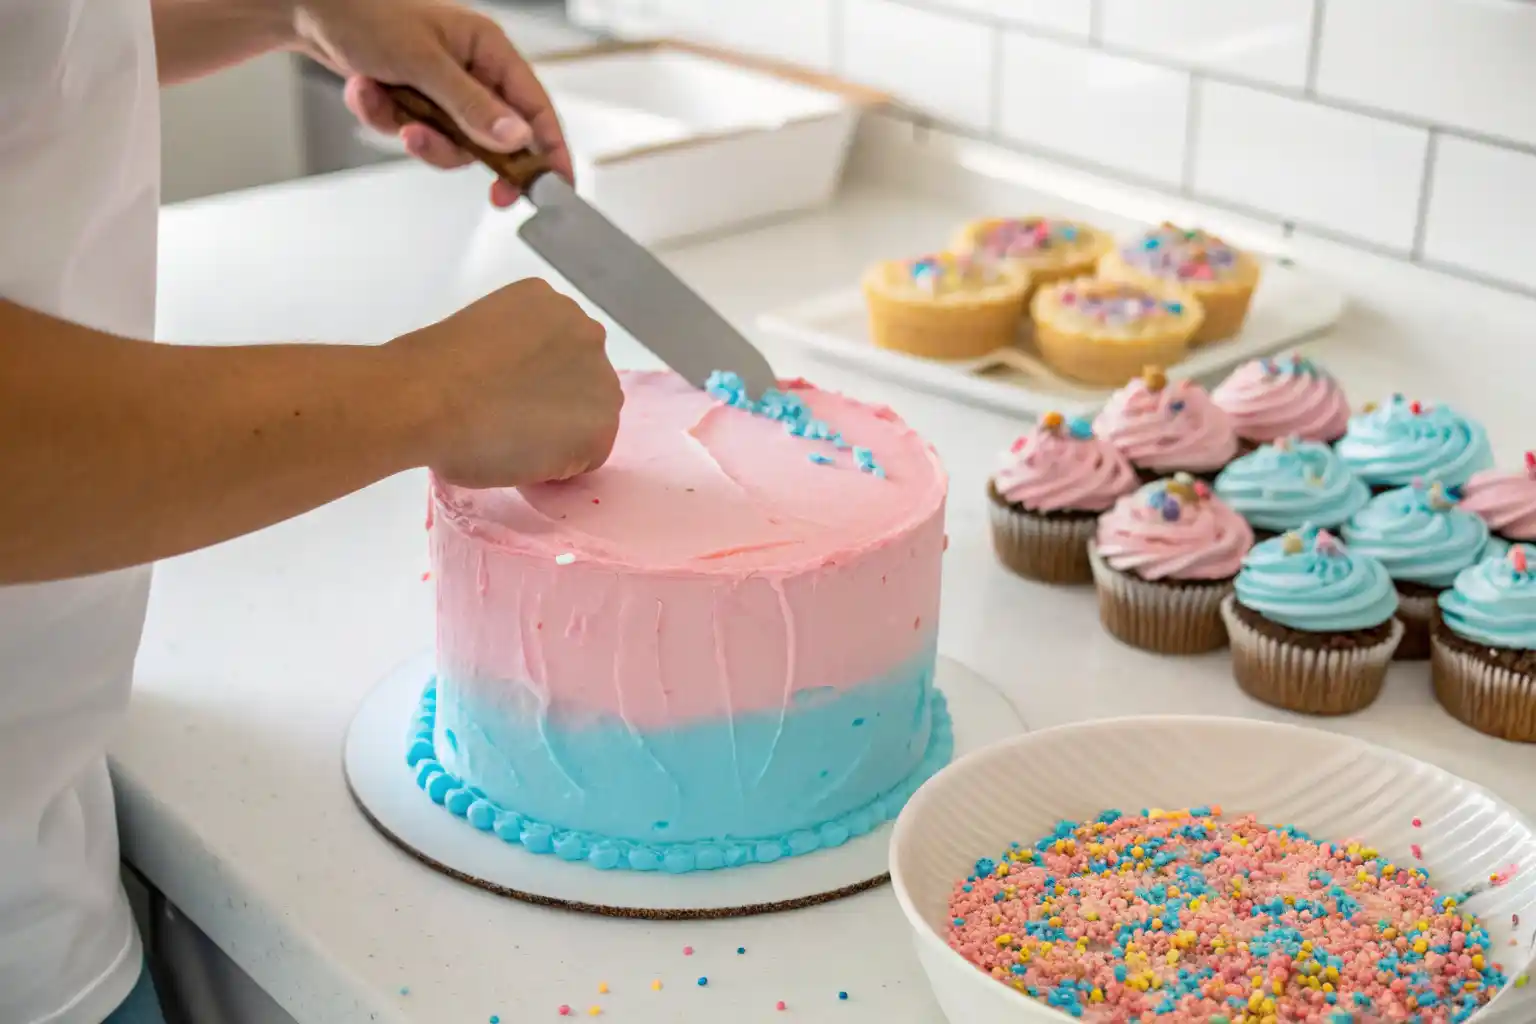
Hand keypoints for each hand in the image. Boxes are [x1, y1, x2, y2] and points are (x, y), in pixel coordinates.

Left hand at [293, 0, 572, 206]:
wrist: (311, 8)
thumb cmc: (367, 14)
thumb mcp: (424, 63)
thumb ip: (472, 106)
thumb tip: (517, 139)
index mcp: (490, 51)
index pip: (535, 109)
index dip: (548, 151)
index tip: (553, 189)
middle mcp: (474, 72)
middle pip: (490, 138)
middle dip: (449, 145)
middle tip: (419, 142)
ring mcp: (445, 91)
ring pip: (450, 143)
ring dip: (408, 130)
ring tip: (377, 98)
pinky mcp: (419, 103)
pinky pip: (416, 134)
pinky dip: (386, 119)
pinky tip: (366, 90)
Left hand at [392, 279, 621, 486]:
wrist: (423, 396)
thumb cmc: (469, 448)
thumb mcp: (523, 473)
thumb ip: (553, 451)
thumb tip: (542, 431)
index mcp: (602, 426)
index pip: (590, 436)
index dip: (558, 439)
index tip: (525, 439)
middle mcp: (604, 372)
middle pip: (587, 386)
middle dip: (559, 393)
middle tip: (512, 401)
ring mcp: (576, 326)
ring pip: (568, 344)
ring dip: (545, 354)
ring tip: (498, 366)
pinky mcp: (542, 294)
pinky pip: (540, 312)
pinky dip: (521, 323)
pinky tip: (491, 339)